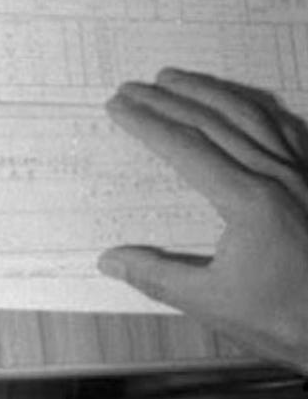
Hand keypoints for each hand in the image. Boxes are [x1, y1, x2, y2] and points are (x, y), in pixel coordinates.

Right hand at [99, 67, 307, 371]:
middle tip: (133, 87)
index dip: (147, 124)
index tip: (118, 108)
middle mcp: (277, 177)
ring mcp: (302, 174)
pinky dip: (256, 106)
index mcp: (248, 201)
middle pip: (213, 122)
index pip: (185, 148)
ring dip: (208, 91)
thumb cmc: (292, 320)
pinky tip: (241, 101)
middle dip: (167, 100)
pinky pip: (287, 127)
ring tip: (175, 78)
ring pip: (250, 114)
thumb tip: (110, 261)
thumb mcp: (216, 305)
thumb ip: (158, 278)